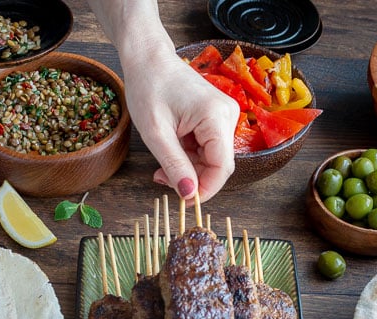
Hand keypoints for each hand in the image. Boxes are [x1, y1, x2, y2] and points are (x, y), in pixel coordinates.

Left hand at [123, 52, 238, 202]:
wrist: (148, 59)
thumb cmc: (149, 87)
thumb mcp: (156, 133)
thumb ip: (175, 165)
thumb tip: (189, 194)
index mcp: (216, 116)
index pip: (222, 168)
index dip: (205, 189)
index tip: (183, 200)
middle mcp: (228, 115)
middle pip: (218, 165)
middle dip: (192, 178)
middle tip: (161, 178)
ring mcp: (224, 116)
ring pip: (212, 159)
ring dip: (188, 168)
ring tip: (161, 166)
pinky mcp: (216, 118)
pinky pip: (207, 148)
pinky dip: (189, 157)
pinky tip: (171, 152)